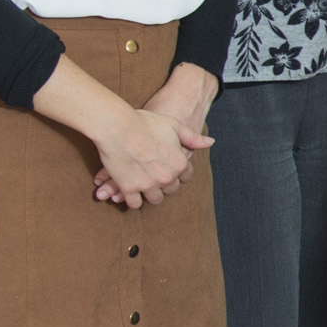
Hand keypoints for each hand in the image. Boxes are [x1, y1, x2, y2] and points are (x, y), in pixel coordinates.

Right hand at [93, 63, 217, 204]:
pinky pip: (134, 203)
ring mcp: (148, 185)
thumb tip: (211, 143)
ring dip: (149, 193)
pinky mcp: (129, 189)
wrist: (116, 126)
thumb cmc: (144, 122)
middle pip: (170, 190)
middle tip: (153, 176)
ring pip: (154, 199)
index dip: (177, 174)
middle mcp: (167, 177)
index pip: (185, 178)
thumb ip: (192, 138)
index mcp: (179, 163)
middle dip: (164, 184)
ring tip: (142, 184)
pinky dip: (132, 199)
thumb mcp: (173, 125)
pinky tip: (129, 191)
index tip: (167, 169)